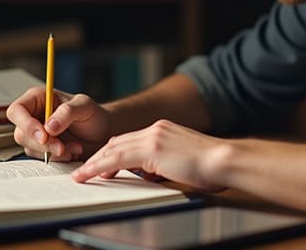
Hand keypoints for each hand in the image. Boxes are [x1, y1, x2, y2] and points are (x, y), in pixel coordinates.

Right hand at [6, 86, 111, 161]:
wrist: (102, 132)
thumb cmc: (93, 115)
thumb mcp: (84, 107)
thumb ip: (67, 112)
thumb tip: (48, 127)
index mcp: (38, 98)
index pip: (17, 110)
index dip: (26, 124)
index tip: (44, 135)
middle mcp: (33, 115)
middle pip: (21, 133)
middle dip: (42, 144)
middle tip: (62, 148)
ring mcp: (36, 133)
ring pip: (30, 148)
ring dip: (52, 152)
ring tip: (75, 147)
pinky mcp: (42, 148)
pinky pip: (41, 157)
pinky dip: (58, 158)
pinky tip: (73, 151)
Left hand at [70, 119, 227, 192]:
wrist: (224, 159)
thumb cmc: (212, 165)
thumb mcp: (182, 161)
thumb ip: (164, 163)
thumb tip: (152, 173)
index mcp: (164, 130)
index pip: (130, 140)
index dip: (113, 152)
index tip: (101, 163)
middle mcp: (156, 128)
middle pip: (118, 141)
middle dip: (99, 156)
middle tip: (84, 169)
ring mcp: (154, 137)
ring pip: (113, 149)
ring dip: (94, 162)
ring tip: (81, 174)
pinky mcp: (152, 149)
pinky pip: (117, 159)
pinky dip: (99, 167)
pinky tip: (90, 175)